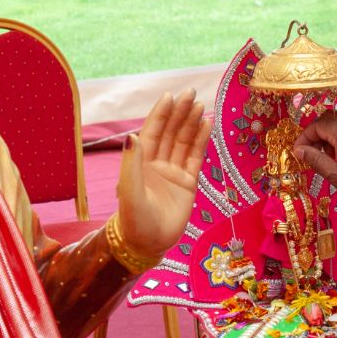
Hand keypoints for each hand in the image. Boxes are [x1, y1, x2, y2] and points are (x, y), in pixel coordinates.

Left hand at [113, 90, 210, 258]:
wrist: (147, 244)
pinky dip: (201, 141)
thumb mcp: (129, 190)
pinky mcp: (188, 183)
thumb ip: (131, 163)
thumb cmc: (133, 219)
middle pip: (170, 132)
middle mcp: (156, 163)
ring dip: (191, 124)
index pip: (152, 131)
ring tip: (201, 106)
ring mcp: (173, 172)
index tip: (171, 96)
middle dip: (179, 113)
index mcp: (140, 162)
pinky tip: (207, 125)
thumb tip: (132, 135)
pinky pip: (195, 158)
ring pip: (183, 142)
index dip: (161, 114)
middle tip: (191, 93)